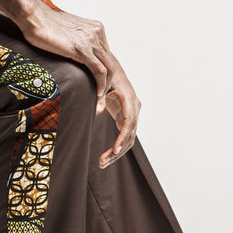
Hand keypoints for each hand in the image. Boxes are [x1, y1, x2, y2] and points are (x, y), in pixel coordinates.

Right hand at [19, 7, 140, 168]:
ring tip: (98, 106)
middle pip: (110, 64)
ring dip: (105, 91)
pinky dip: (100, 88)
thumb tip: (71, 53)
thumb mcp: (65, 33)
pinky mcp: (82, 49)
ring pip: (108, 70)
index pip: (105, 56)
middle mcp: (97, 33)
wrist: (32, 16)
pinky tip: (96, 100)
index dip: (104, 74)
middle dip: (108, 85)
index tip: (99, 89)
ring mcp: (91, 40)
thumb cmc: (42, 24)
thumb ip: (74, 42)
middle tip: (102, 102)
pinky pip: (99, 72)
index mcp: (95, 29)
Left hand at [95, 55, 141, 169]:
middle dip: (117, 150)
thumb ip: (100, 96)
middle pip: (130, 135)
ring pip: (129, 139)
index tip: (115, 150)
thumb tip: (97, 111)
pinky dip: (117, 147)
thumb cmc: (107, 74)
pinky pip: (125, 136)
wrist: (113, 68)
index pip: (129, 122)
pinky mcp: (127, 118)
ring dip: (117, 152)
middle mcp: (135, 108)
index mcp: (130, 99)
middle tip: (102, 162)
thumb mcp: (103, 82)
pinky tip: (107, 157)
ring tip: (102, 163)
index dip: (123, 137)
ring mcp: (133, 114)